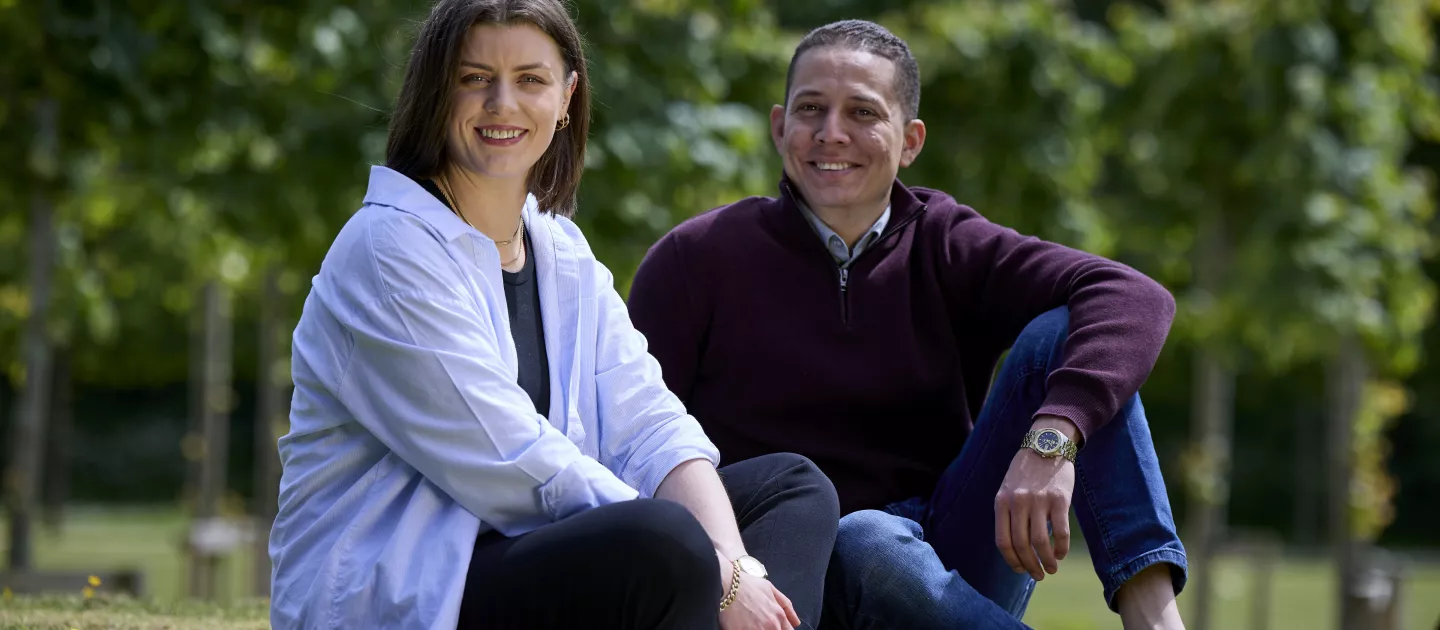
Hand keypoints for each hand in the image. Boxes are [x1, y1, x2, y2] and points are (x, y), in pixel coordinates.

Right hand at [717, 555, 799, 628]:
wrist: (726, 583)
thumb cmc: (747, 584)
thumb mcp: (770, 588)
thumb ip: (785, 605)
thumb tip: (796, 622)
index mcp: (778, 615)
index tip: (774, 627)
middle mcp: (770, 625)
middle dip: (769, 629)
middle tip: (758, 623)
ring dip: (757, 629)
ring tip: (749, 622)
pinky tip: (741, 625)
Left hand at [994, 415, 1077, 581]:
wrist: (1047, 444)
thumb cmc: (1026, 472)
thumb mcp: (1007, 489)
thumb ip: (1008, 514)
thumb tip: (1015, 549)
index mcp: (1001, 501)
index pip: (1003, 542)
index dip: (1012, 561)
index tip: (1020, 569)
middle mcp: (1018, 502)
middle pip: (1022, 545)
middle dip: (1030, 566)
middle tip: (1038, 575)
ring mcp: (1039, 501)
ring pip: (1041, 543)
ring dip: (1047, 561)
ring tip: (1052, 568)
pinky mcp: (1060, 499)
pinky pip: (1060, 532)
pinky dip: (1061, 548)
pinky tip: (1061, 553)